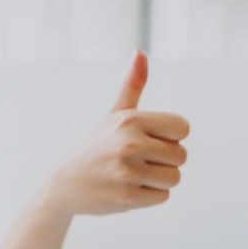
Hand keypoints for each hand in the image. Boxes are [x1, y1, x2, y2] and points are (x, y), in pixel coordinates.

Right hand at [42, 50, 189, 215]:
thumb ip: (131, 85)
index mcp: (130, 120)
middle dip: (166, 162)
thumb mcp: (113, 116)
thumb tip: (140, 52)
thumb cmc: (96, 147)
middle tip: (140, 162)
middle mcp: (130, 143)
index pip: (182, 128)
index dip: (171, 137)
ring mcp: (128, 172)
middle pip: (182, 156)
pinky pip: (162, 197)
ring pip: (174, 178)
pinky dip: (149, 196)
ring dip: (159, 181)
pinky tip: (128, 189)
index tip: (151, 141)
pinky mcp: (127, 197)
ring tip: (134, 176)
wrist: (65, 185)